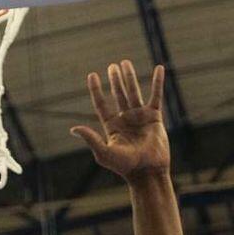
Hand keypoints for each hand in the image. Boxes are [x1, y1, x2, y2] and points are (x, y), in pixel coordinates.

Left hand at [71, 60, 169, 180]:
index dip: (96, 90)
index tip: (92, 75)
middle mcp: (125, 119)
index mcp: (111, 126)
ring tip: (125, 63)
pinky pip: (156, 95)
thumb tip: (73, 129)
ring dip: (129, 77)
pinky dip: (157, 82)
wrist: (148, 171)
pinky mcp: (154, 117)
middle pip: (118, 95)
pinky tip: (159, 69)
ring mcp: (140, 116)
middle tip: (112, 66)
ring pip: (133, 92)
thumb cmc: (125, 166)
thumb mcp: (104, 152)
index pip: (101, 104)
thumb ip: (90, 139)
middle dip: (115, 80)